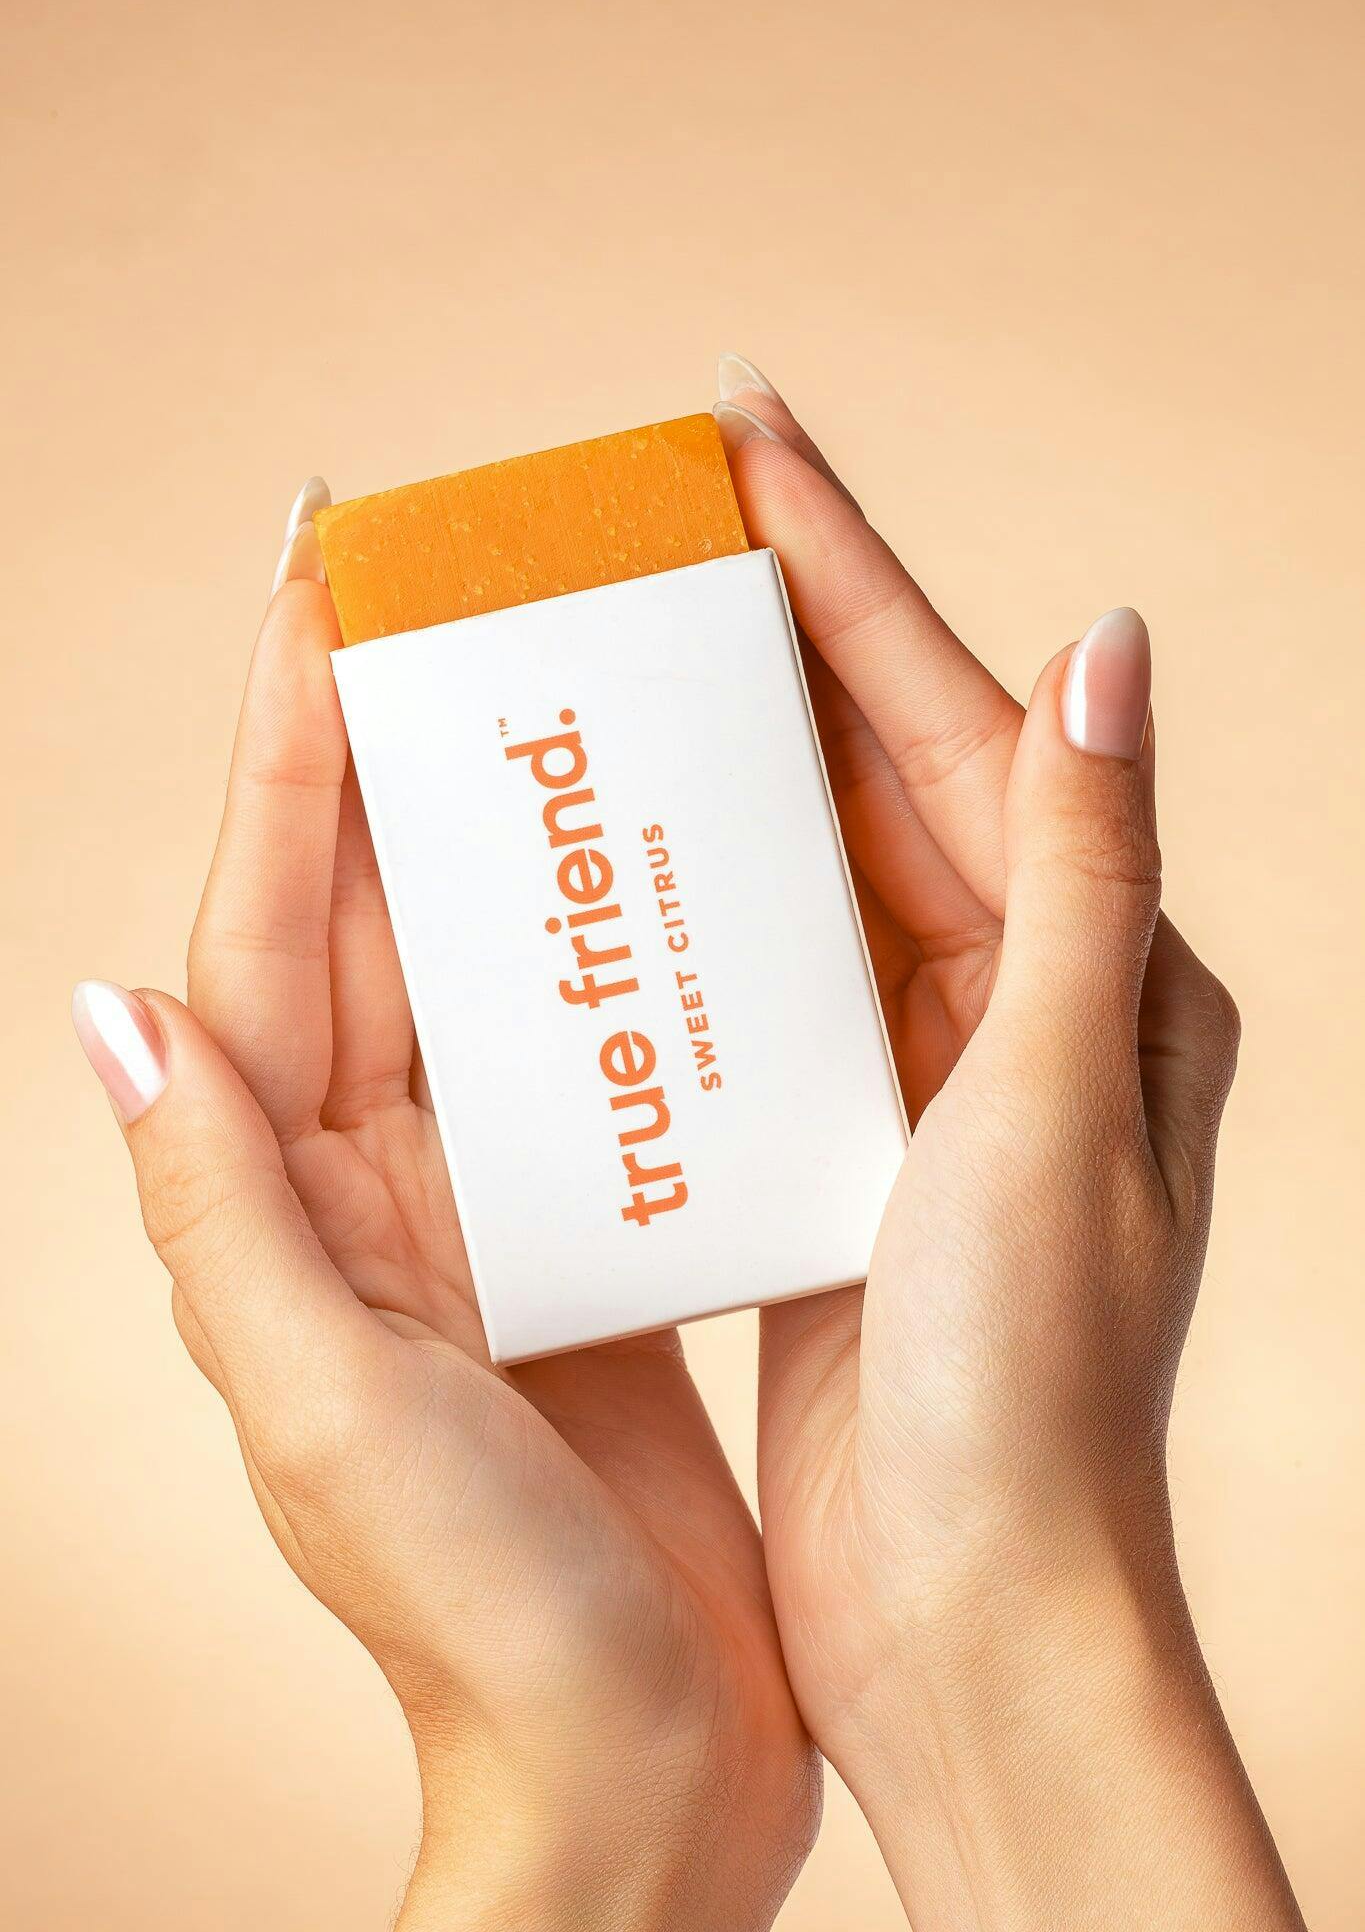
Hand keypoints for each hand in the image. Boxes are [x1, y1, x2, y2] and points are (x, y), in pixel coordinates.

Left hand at [72, 493, 816, 1931]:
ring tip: (577, 689)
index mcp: (291, 1194)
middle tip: (462, 580)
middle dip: (395, 736)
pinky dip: (606, 957)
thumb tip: (112, 1011)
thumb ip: (223, 1216)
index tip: (320, 573)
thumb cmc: (483, 1625)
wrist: (631, 1778)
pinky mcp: (578, 1247)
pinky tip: (674, 886)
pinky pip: (579, 1058)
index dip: (285, 737)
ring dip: (511, 827)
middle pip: (368, 907)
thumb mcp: (334, 1411)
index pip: (267, 913)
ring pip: (478, 965)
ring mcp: (472, 1207)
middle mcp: (361, 1180)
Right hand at [716, 360, 1303, 1927]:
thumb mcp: (1059, 1100)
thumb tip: (1109, 642)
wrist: (972, 1616)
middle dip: (780, 635)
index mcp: (1104, 970)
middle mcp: (1025, 1004)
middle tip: (664, 515)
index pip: (957, 718)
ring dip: (728, 763)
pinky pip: (770, 984)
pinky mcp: (845, 1151)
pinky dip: (703, 908)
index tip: (749, 442)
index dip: (850, 570)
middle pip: (881, 769)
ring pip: (817, 867)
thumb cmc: (1033, 1384)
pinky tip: (621, 858)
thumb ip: (1082, 872)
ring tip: (622, 653)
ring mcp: (928, 1077)